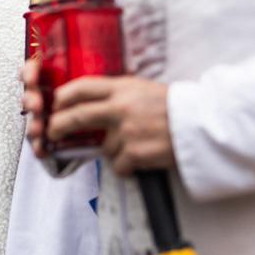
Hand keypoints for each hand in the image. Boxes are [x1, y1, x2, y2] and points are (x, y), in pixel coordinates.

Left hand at [23, 63, 173, 175]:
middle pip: (76, 117)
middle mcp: (120, 108)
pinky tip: (139, 159)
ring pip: (101, 147)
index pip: (80, 88)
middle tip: (52, 132)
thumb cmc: (173, 107)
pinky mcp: (135, 153)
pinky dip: (125, 166)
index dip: (61, 98)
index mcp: (121, 88)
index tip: (55, 106)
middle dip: (58, 126)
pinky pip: (117, 165)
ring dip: (112, 150)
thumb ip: (115, 94)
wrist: (202, 125)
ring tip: (133, 144)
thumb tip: (87, 102)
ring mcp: (126, 131)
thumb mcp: (141, 88)